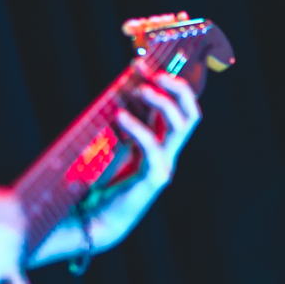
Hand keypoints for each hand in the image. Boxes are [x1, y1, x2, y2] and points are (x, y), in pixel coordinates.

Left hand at [85, 64, 201, 247]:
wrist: (94, 220)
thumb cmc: (99, 183)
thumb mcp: (113, 145)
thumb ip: (123, 121)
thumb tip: (122, 89)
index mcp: (159, 143)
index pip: (178, 107)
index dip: (167, 83)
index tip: (142, 62)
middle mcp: (167, 153)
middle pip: (190, 114)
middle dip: (177, 88)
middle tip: (154, 73)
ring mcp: (164, 165)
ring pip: (181, 126)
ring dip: (163, 102)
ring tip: (141, 89)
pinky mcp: (153, 178)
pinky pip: (152, 146)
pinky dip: (138, 127)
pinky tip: (120, 116)